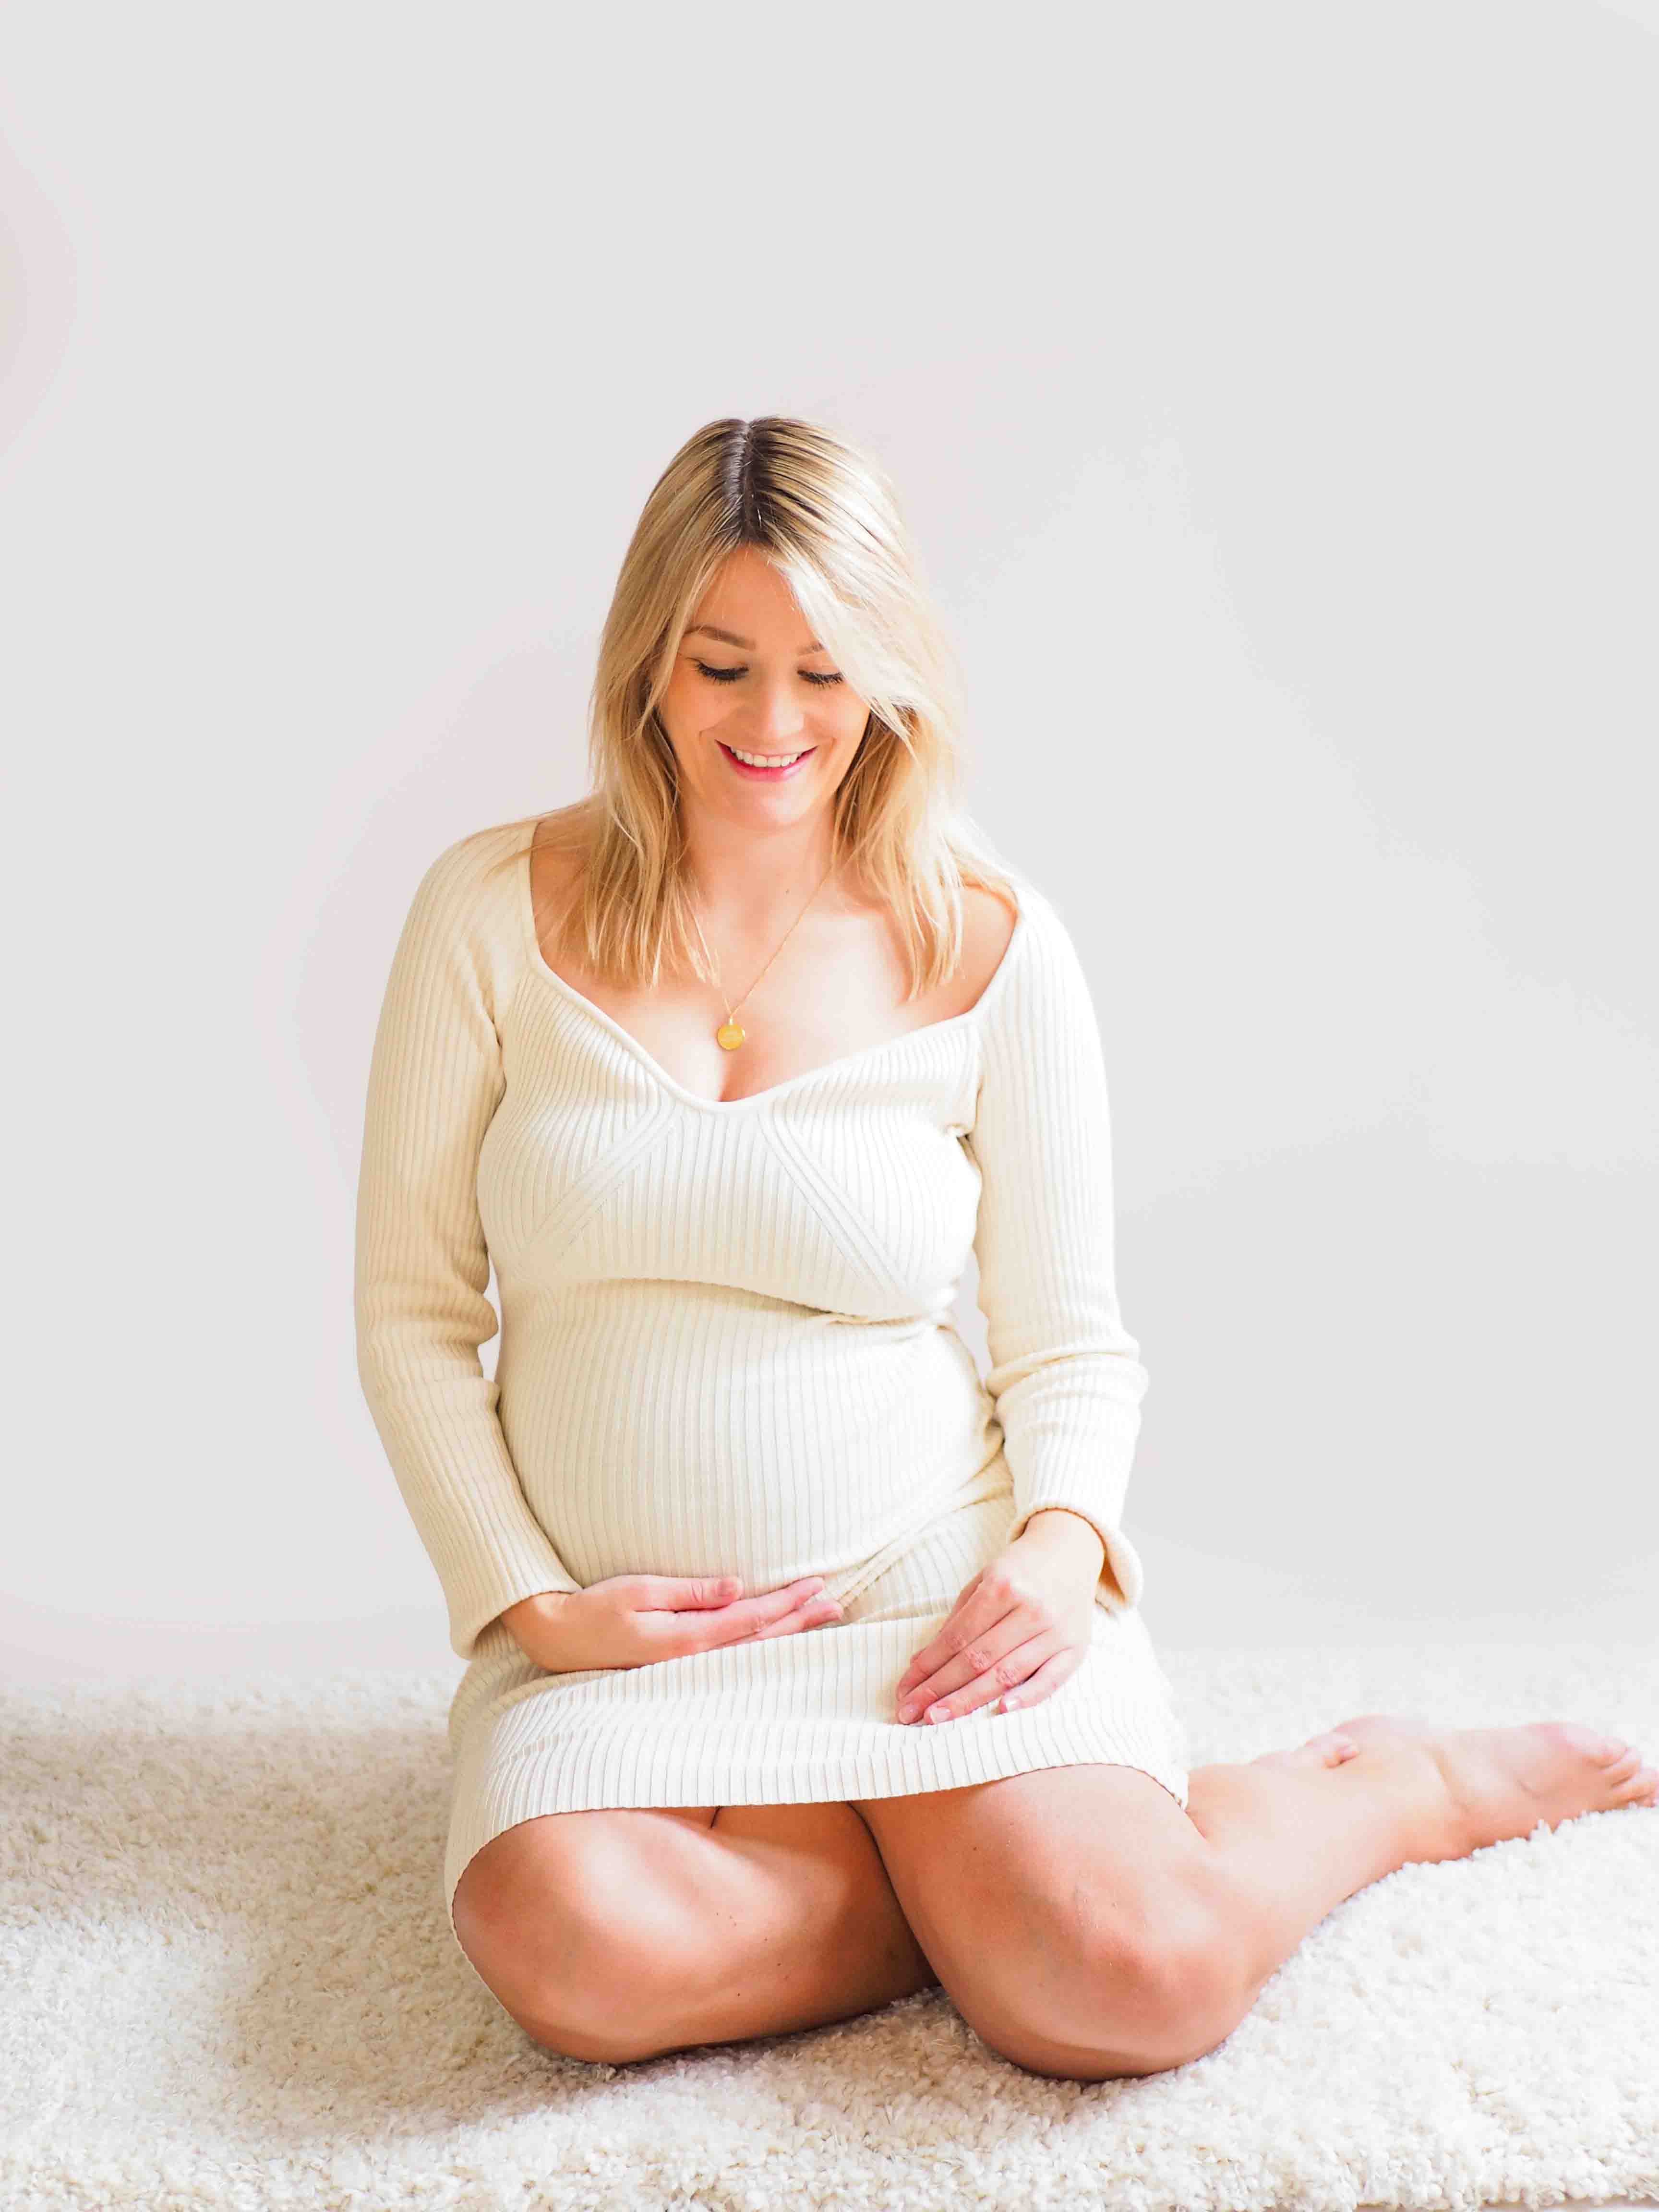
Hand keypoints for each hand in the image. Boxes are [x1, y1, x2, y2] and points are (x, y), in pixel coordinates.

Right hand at [500, 1571, 843, 1673]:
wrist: (559, 1639)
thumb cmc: (596, 1608)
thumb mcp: (641, 1590)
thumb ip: (691, 1591)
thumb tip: (739, 1587)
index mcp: (685, 1638)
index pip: (750, 1620)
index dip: (786, 1603)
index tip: (817, 1587)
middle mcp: (693, 1658)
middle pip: (759, 1639)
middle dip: (799, 1621)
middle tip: (835, 1603)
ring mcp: (686, 1666)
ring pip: (750, 1650)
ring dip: (786, 1633)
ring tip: (818, 1616)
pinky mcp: (679, 1664)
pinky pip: (732, 1655)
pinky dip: (760, 1642)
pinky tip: (776, 1636)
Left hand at [893, 1511, 1104, 1725]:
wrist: (1071, 1552)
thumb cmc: (1019, 1570)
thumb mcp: (984, 1580)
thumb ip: (956, 1619)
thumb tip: (921, 1662)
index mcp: (1002, 1586)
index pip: (956, 1637)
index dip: (927, 1667)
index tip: (904, 1689)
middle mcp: (1030, 1609)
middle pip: (977, 1659)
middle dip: (939, 1689)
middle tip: (909, 1713)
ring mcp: (1055, 1631)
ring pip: (1006, 1674)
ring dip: (968, 1701)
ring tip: (936, 1719)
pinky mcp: (1076, 1649)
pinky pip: (1050, 1680)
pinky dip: (1026, 1698)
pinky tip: (1000, 1712)